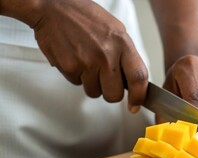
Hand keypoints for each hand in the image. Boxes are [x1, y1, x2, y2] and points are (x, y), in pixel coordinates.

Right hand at [30, 0, 147, 111]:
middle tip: (107, 83)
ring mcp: (87, 62)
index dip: (139, 95)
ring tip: (88, 64)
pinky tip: (76, 60)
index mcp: (122, 43)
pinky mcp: (69, 67)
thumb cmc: (85, 17)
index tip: (136, 103)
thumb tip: (133, 80)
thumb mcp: (116, 31)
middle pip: (114, 94)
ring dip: (92, 84)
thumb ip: (126, 55)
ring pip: (95, 92)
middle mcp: (106, 54)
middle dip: (111, 93)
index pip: (138, 77)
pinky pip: (77, 84)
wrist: (53, 7)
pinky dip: (77, 76)